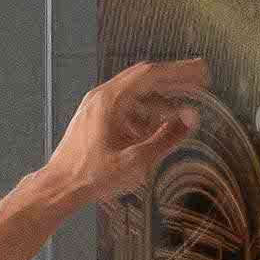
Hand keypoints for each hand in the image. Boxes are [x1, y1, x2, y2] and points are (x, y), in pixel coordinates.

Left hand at [41, 54, 206, 204]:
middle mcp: (102, 96)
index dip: (178, 71)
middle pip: (143, 80)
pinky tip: (155, 130)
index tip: (200, 71)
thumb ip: (166, 137)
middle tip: (198, 84)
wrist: (58, 187)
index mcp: (110, 99)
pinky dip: (143, 114)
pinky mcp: (94, 119)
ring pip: (135, 96)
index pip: (150, 74)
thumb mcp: (136, 160)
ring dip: (159, 103)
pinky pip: (124, 108)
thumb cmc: (92, 175)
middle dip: (172, 83)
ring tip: (180, 117)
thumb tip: (192, 119)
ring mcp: (96, 107)